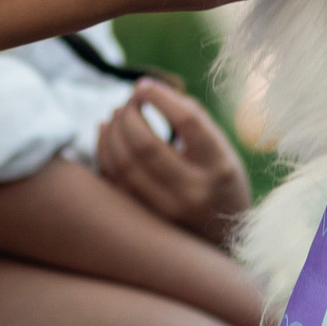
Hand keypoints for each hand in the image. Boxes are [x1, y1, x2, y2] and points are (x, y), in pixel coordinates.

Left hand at [96, 79, 252, 242]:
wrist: (223, 240)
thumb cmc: (220, 183)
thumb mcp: (222, 151)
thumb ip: (193, 118)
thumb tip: (149, 88)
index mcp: (219, 168)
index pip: (187, 122)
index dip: (160, 97)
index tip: (144, 85)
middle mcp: (193, 192)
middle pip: (146, 144)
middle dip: (129, 114)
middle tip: (129, 101)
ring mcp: (166, 210)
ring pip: (123, 163)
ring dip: (113, 130)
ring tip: (118, 113)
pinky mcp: (144, 219)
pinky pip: (112, 180)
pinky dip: (103, 150)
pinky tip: (106, 131)